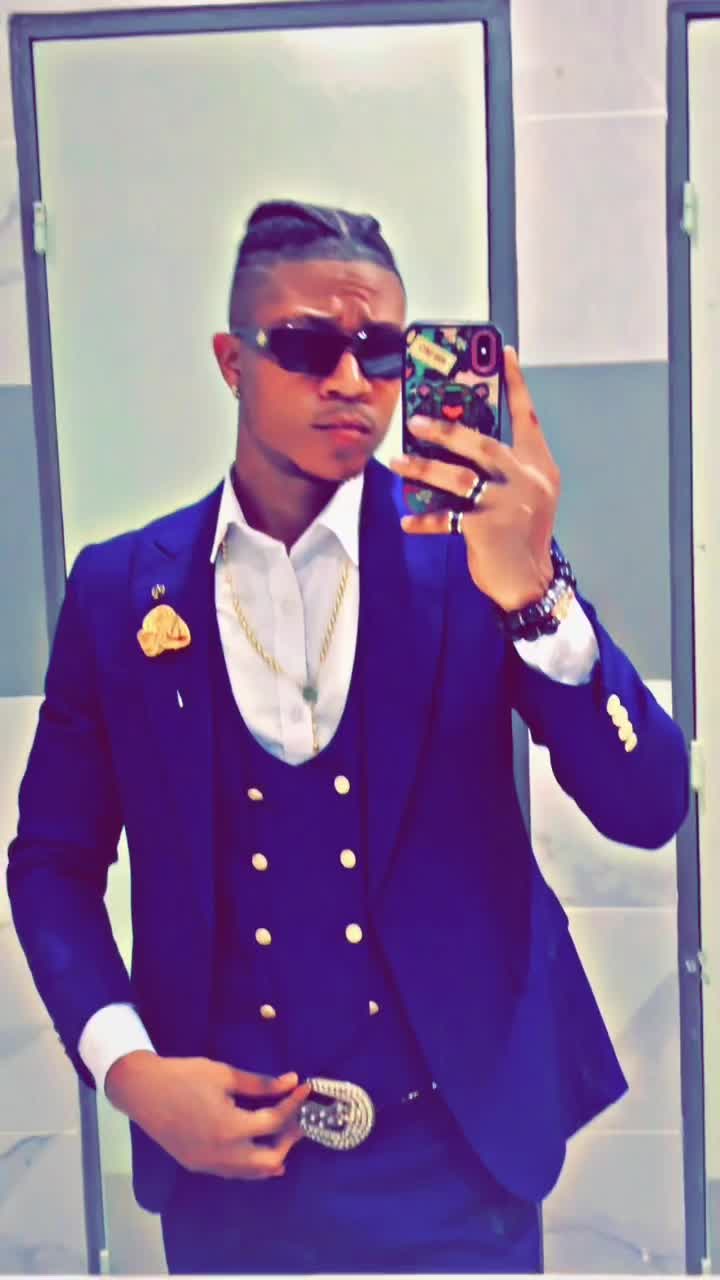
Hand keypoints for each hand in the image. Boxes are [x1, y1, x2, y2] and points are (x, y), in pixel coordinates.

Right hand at [105, 1051, 310, 1179]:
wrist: (142, 1091)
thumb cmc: (184, 1077)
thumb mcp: (224, 1074)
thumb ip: (260, 1083)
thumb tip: (290, 1081)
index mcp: (230, 1128)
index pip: (274, 1122)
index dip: (293, 1105)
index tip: (305, 1089)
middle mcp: (221, 1154)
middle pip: (270, 1161)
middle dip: (288, 1140)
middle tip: (298, 1119)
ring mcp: (208, 1165)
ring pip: (252, 1173)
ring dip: (272, 1155)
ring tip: (284, 1132)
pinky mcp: (198, 1166)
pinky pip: (234, 1172)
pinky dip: (251, 1163)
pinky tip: (258, 1147)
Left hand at [390, 346, 560, 611]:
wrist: (530, 583)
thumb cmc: (520, 536)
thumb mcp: (524, 496)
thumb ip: (504, 469)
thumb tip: (457, 442)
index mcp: (538, 467)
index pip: (528, 417)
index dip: (516, 384)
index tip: (505, 352)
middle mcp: (526, 480)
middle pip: (480, 443)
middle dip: (445, 430)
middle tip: (414, 421)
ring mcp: (507, 504)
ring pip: (456, 476)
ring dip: (422, 469)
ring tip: (396, 463)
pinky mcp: (486, 529)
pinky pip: (446, 517)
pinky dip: (424, 520)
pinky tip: (407, 521)